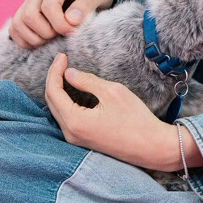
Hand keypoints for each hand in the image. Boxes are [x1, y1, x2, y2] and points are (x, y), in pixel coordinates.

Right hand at [8, 0, 114, 48]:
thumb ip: (88, 5)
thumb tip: (71, 20)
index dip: (60, 25)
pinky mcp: (24, 7)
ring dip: (35, 37)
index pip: (49, 5)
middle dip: (46, 32)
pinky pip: (14, 27)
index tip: (72, 32)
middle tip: (62, 35)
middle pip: (30, 14)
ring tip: (52, 38)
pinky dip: (24, 39)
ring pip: (19, 21)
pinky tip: (41, 41)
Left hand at [43, 54, 179, 170]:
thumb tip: (69, 74)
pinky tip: (71, 90)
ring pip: (57, 110)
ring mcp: (76, 140)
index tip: (62, 55)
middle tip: (62, 60)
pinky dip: (65, 101)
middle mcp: (70, 133)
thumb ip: (87, 81)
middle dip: (54, 78)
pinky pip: (66, 118)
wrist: (150, 147)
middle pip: (51, 102)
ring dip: (58, 90)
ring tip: (64, 71)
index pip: (53, 92)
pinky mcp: (83, 141)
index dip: (55, 71)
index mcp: (75, 121)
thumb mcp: (112, 92)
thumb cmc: (135, 119)